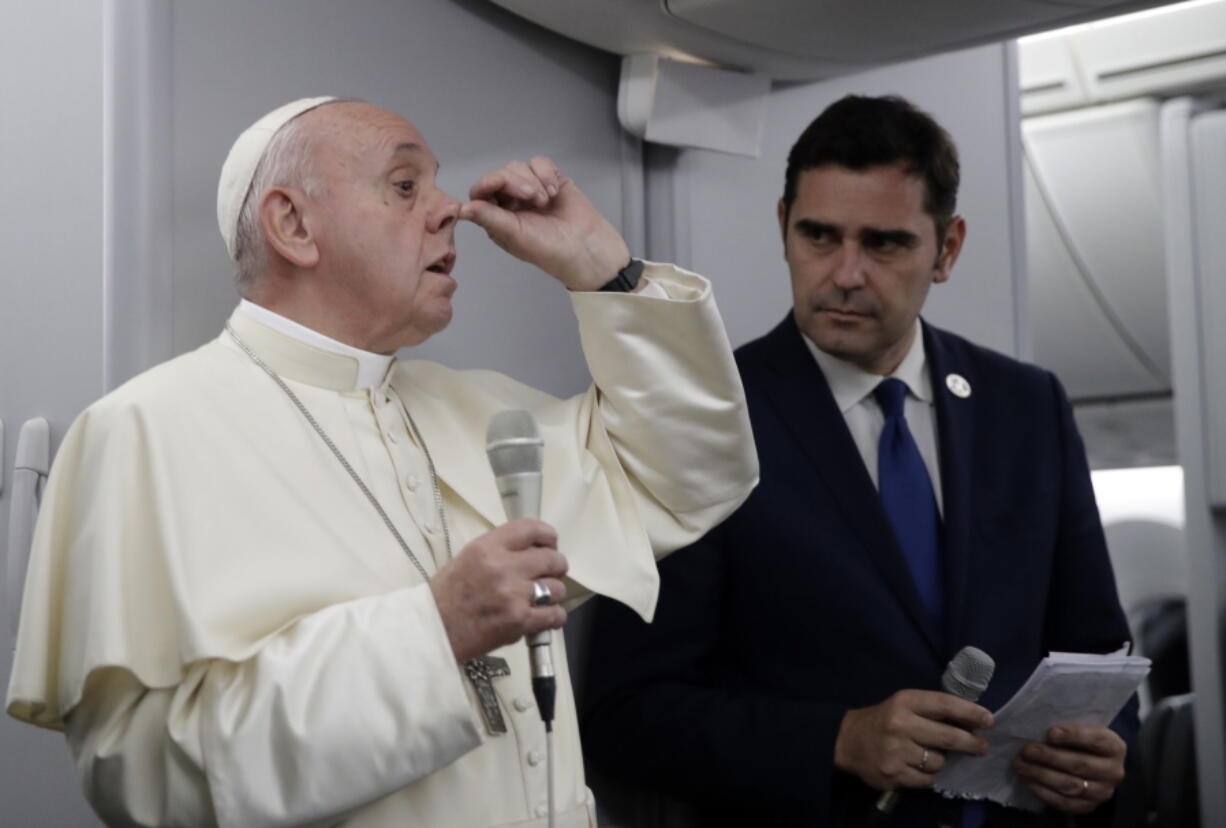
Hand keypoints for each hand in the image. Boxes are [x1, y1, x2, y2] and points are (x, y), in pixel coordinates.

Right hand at [429, 519, 567, 661]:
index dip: (548, 535)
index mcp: (487, 547)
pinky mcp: (519, 621)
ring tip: (542, 599)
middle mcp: (502, 567)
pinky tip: (545, 616)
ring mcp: (513, 595)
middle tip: (551, 574)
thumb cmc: (447, 596)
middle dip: (556, 566)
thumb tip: (532, 550)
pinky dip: (554, 616)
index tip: (551, 543)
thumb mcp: (468, 557)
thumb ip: (500, 550)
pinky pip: (554, 615)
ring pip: (557, 588)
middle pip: (552, 559)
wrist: (433, 629)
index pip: (531, 528)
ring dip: (553, 594)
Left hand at [460, 156, 630, 290]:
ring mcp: (530, 190)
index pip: (481, 190)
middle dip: (515, 182)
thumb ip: (488, 218)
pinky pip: (540, 163)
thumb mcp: (515, 235)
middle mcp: (510, 202)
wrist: (586, 248)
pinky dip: (546, 173)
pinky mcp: (550, 180)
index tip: (501, 186)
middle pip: (500, 174)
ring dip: (533, 181)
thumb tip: (462, 208)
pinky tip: (554, 191)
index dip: (489, 183)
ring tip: (546, 200)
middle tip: (533, 198)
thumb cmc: (551, 250)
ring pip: (519, 166)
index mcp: (497, 218)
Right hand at [834, 689, 992, 791]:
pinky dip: (927, 775)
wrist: (848, 741)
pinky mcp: (893, 774)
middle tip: (981, 747)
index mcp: (905, 702)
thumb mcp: (904, 705)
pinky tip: (917, 767)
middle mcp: (900, 725)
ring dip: (940, 761)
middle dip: (971, 743)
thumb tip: (973, 722)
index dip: (970, 712)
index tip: (989, 720)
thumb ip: (933, 711)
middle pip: (948, 737)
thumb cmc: (884, 719)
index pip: (945, 705)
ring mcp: (896, 752)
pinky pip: (927, 779)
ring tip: (929, 755)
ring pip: (939, 762)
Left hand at [1011, 724, 1125, 813]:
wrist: (1094, 764)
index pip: (1096, 740)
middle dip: (1050, 757)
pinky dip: (1043, 792)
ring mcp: (1103, 792)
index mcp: (1114, 747)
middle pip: (1080, 765)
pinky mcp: (1089, 806)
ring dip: (1041, 775)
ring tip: (1020, 765)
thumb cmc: (1082, 740)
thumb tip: (1037, 725)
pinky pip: (1065, 803)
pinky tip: (1026, 780)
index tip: (1050, 732)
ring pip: (1071, 786)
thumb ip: (1067, 728)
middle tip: (1026, 750)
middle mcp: (1113, 772)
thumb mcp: (1082, 728)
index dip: (1073, 736)